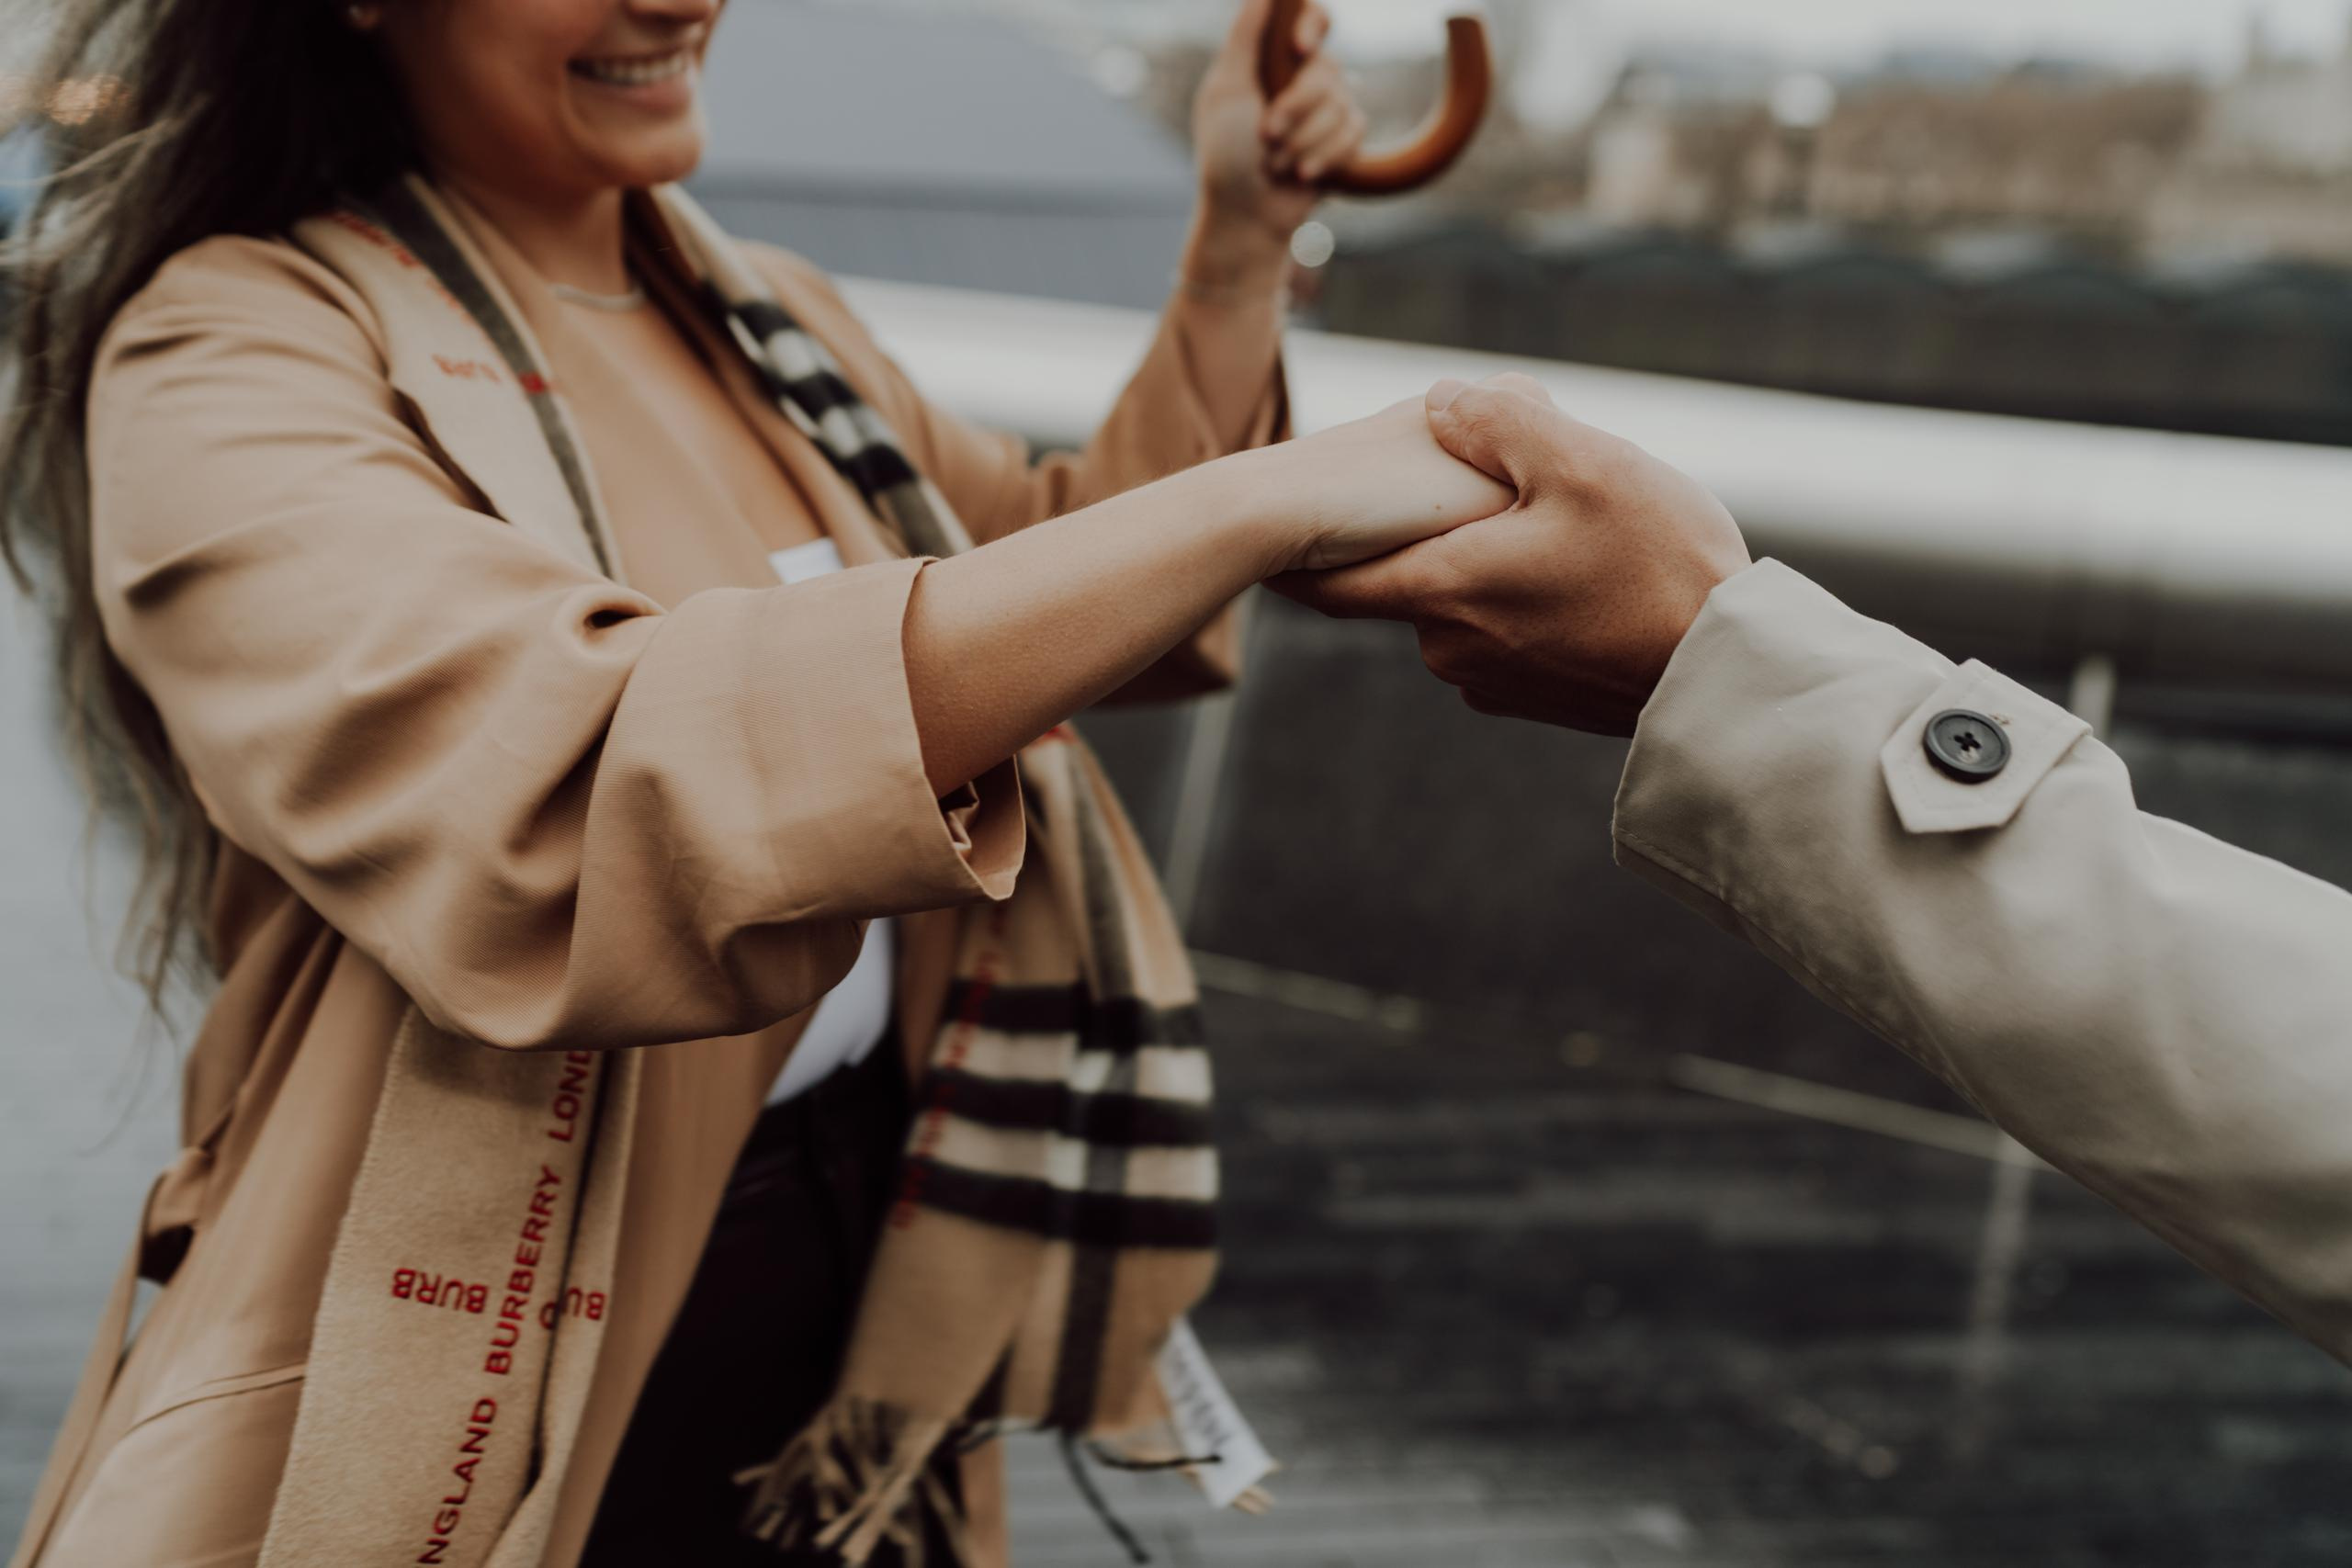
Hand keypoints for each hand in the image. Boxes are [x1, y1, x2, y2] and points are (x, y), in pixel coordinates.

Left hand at [1190, 0, 1366, 256]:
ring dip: (1304, 140)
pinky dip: (1324, 156)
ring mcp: (1327, 109)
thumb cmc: (1225, 155)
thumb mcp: (1225, 91)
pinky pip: (1355, 131)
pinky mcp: (1345, 141)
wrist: (1247, 216)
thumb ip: (1245, 36)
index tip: (1299, 49)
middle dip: (1295, 108)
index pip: (1313, 18)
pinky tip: (1301, 176)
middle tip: (1265, 135)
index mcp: (1273, 59)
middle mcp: (1304, 78)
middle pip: (1327, 69)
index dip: (1314, 24)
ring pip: (1342, 104)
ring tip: (1276, 163)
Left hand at [1272, 375, 1751, 733]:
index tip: (1256, 541)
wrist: (1730, 676)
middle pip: (1412, 575)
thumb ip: (1497, 423)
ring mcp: (1494, 682)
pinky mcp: (1536, 699)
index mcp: (1444, 590)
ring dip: (1489, 563)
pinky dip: (1524, 599)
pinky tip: (1586, 575)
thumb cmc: (1660, 566)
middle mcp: (1450, 648)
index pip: (1333, 583)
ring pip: (1465, 601)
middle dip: (1436, 529)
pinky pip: (1507, 632)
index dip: (1290, 560)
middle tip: (1496, 485)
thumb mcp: (1583, 463)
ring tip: (1565, 528)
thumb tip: (1439, 403)